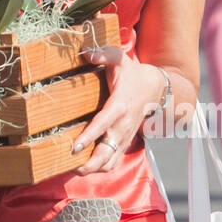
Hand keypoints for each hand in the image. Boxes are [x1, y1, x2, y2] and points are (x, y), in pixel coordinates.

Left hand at [72, 46, 166, 174]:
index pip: (103, 124)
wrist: (155, 89)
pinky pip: (113, 162)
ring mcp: (125, 137)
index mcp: (119, 105)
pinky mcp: (124, 143)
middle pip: (106, 152)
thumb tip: (86, 52)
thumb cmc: (132, 73)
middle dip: (88, 163)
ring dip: (92, 169)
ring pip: (110, 162)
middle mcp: (123, 126)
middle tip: (67, 164)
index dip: (89, 136)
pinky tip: (83, 167)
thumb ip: (103, 54)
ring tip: (71, 168)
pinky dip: (99, 168)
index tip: (74, 147)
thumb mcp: (119, 59)